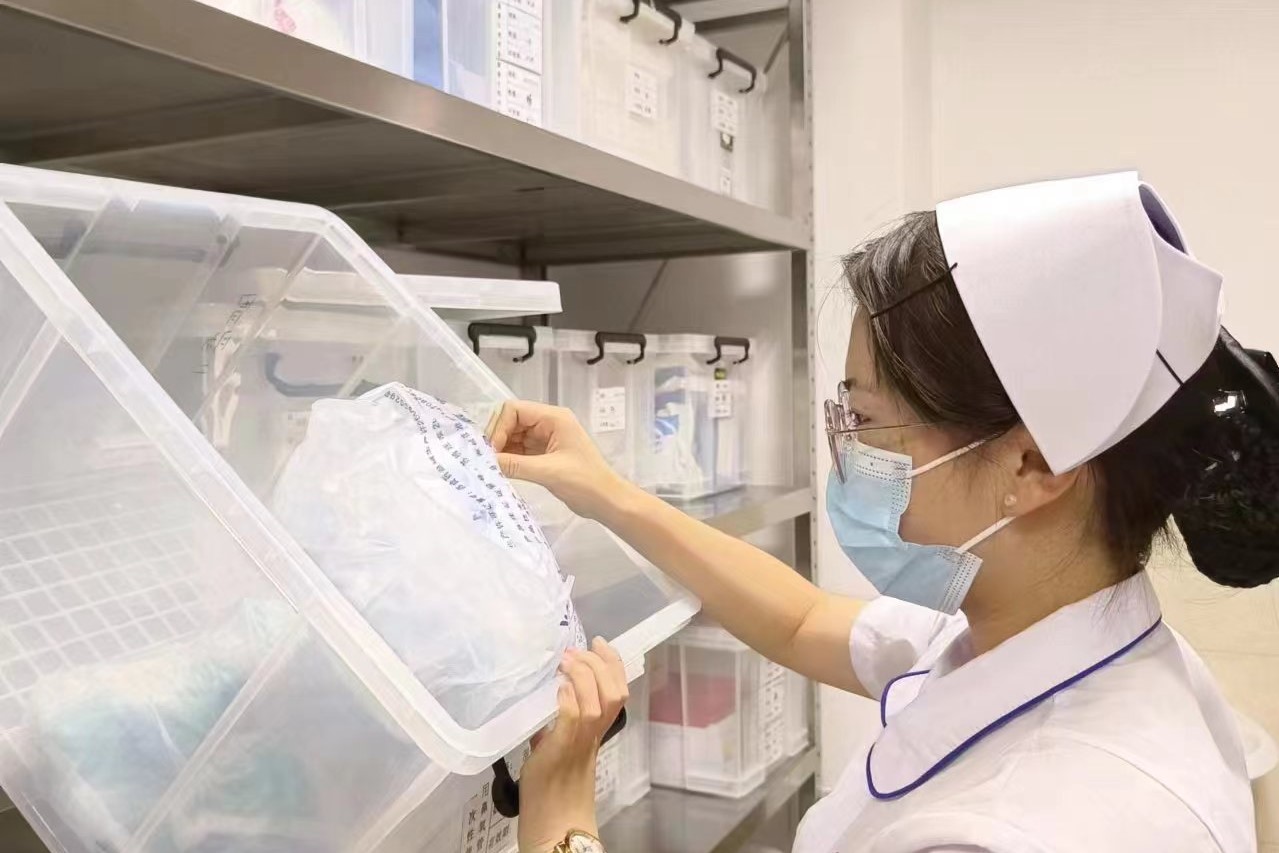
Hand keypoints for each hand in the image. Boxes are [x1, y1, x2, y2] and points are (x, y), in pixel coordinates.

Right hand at [487, 401, 625, 518]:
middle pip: (512, 422)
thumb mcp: (548, 472)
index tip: (492, 451)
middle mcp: (549, 424)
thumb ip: (515, 465)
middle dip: (498, 438)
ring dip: (502, 450)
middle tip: (488, 460)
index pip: (515, 410)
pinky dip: (509, 459)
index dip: (499, 427)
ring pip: (514, 437)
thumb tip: (486, 461)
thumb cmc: (585, 482)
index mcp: (554, 418)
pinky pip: (520, 450)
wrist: (606, 501)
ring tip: (492, 467)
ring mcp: (546, 439)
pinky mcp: (544, 454)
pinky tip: (501, 470)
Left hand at [517, 639, 628, 852]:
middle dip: (600, 663)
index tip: (601, 643)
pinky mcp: (560, 752)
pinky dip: (570, 698)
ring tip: (566, 662)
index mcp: (596, 734)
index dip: (613, 664)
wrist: (553, 827)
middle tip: (577, 650)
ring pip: (597, 702)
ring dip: (583, 675)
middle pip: (614, 692)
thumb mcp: (557, 750)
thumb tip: (544, 708)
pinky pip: (573, 719)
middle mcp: (593, 736)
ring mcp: (578, 744)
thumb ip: (557, 728)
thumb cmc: (552, 794)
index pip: (617, 692)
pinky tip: (560, 688)